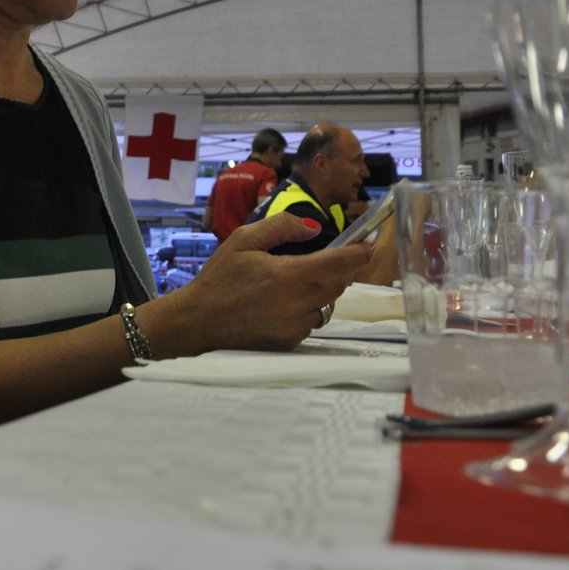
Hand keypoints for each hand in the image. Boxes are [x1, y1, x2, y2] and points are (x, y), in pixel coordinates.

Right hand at [168, 214, 369, 352]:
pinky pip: (311, 322)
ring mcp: (296, 326)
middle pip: (339, 284)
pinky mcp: (291, 342)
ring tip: (296, 283)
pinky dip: (306, 310)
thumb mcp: (242, 240)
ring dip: (322, 291)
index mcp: (289, 274)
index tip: (371, 245)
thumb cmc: (218, 279)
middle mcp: (299, 303)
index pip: (339, 263)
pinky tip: (281, 305)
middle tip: (326, 260)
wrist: (197, 322)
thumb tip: (314, 227)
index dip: (360, 253)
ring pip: (327, 304)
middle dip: (339, 270)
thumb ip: (281, 227)